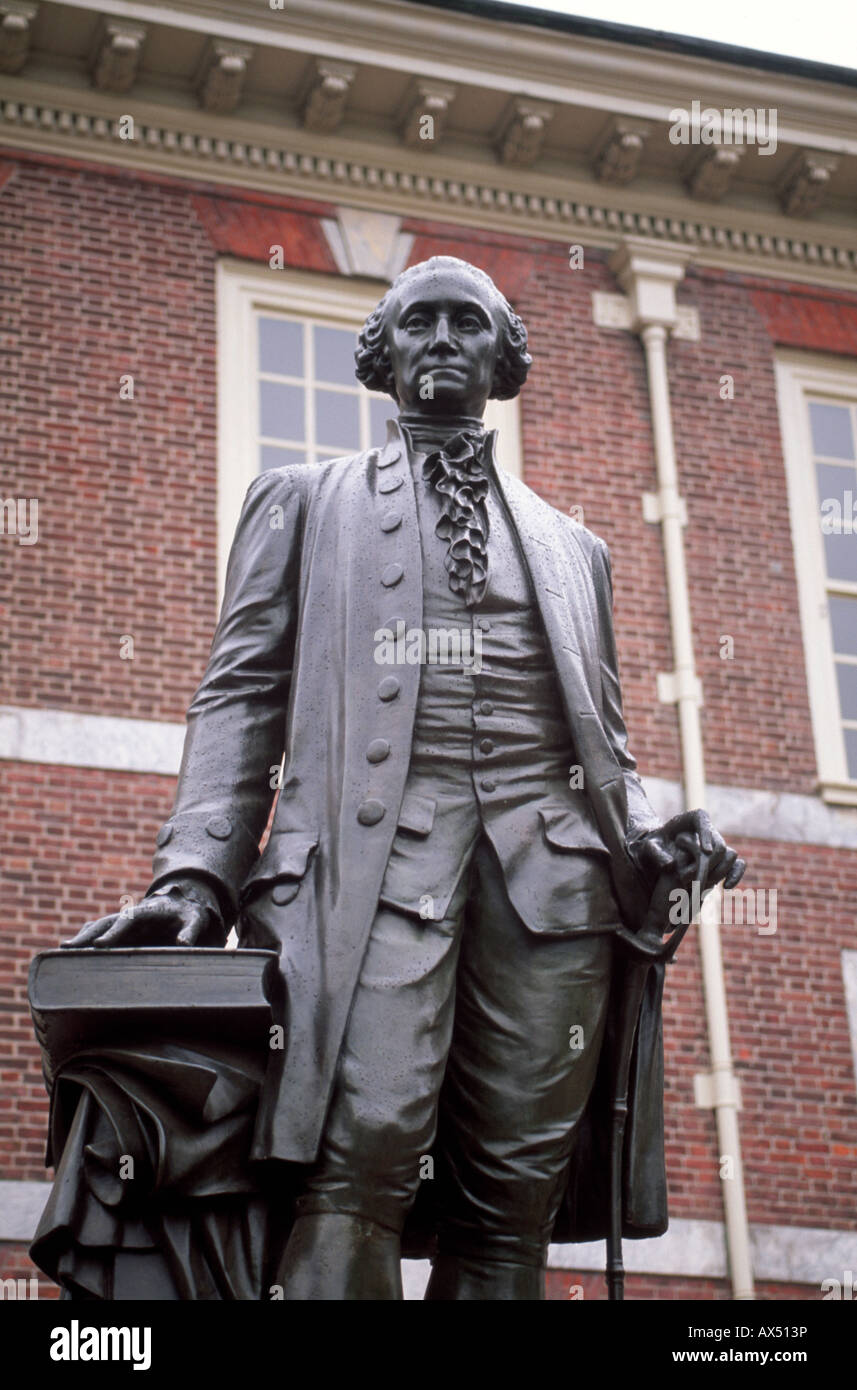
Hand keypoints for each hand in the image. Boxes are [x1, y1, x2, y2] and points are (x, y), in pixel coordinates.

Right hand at [62, 876, 225, 948]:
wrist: (185, 904)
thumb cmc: (190, 914)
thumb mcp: (197, 919)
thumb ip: (191, 930)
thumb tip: (184, 943)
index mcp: (149, 910)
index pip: (128, 920)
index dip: (114, 932)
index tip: (100, 945)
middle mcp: (132, 914)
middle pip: (106, 922)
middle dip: (87, 935)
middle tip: (68, 948)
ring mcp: (125, 922)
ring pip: (99, 926)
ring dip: (82, 937)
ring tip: (63, 951)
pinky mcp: (123, 930)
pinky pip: (101, 932)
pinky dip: (87, 939)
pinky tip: (73, 952)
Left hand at [630, 809, 744, 896]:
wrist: (664, 853)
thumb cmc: (655, 846)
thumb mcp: (649, 847)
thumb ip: (656, 853)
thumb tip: (671, 865)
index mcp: (693, 817)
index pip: (703, 821)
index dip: (706, 836)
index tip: (705, 851)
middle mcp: (709, 829)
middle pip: (719, 843)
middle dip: (710, 862)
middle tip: (698, 879)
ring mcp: (718, 843)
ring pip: (730, 855)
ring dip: (719, 872)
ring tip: (703, 886)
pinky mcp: (723, 858)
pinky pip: (738, 864)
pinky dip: (736, 874)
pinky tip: (726, 887)